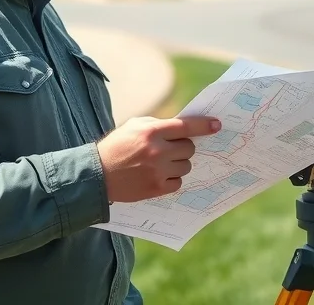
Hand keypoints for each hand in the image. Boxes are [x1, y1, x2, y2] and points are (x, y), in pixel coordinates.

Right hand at [96, 116, 221, 202]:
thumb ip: (158, 124)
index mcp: (151, 132)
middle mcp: (157, 151)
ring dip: (178, 163)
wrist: (97, 175)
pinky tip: (158, 175)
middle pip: (190, 148)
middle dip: (184, 147)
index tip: (216, 125)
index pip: (186, 126)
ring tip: (161, 163)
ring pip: (186, 166)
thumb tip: (182, 127)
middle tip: (171, 148)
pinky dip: (172, 179)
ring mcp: (158, 171)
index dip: (204, 125)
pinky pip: (179, 182)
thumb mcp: (133, 126)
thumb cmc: (116, 146)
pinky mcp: (156, 188)